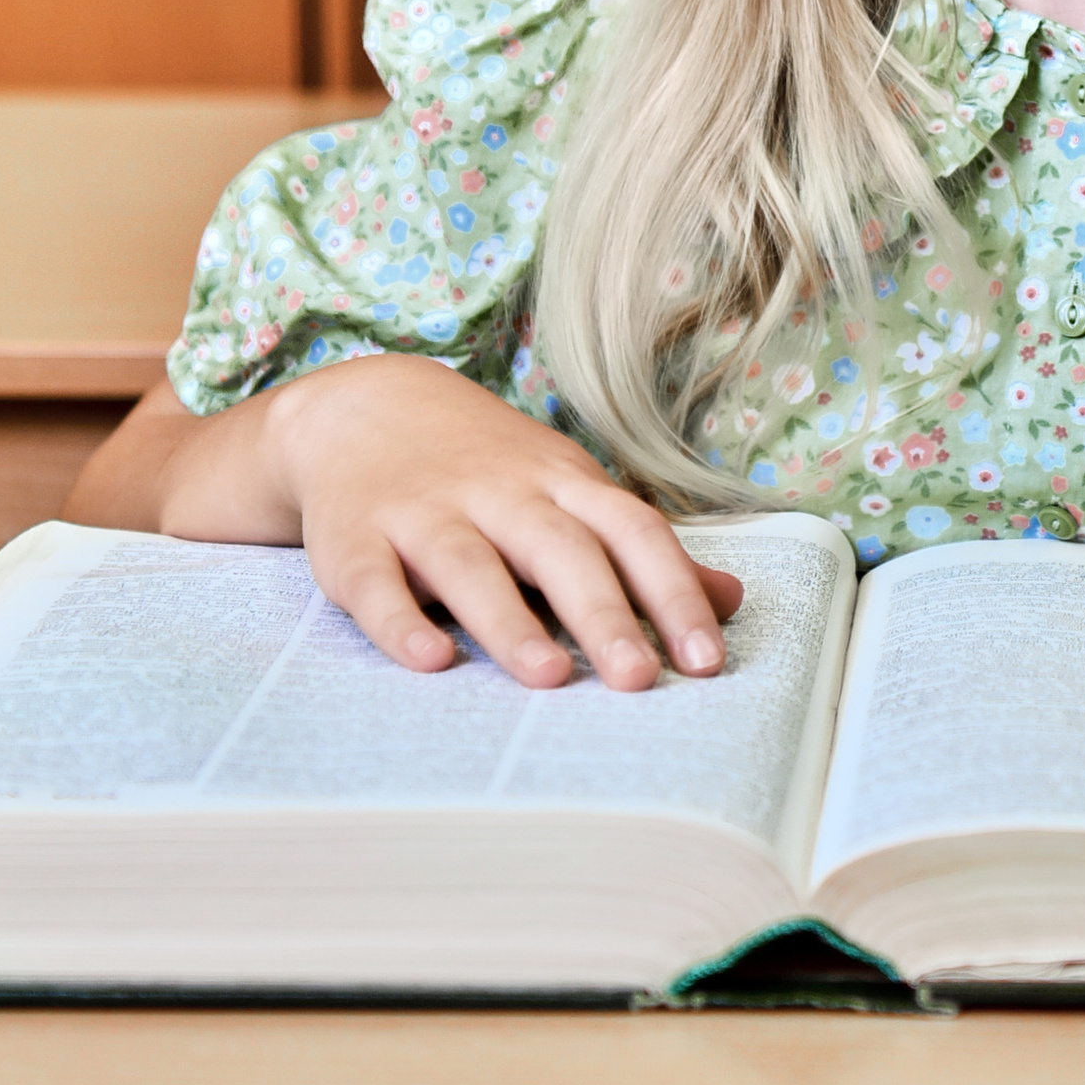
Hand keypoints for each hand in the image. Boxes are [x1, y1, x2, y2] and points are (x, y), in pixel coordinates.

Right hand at [97, 357, 742, 690]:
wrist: (362, 406)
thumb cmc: (486, 468)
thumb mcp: (568, 490)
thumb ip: (641, 550)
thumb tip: (731, 600)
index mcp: (562, 483)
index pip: (633, 531)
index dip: (673, 592)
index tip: (707, 659)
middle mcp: (500, 493)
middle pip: (560, 548)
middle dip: (603, 613)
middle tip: (638, 679)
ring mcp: (424, 513)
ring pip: (469, 564)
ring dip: (509, 620)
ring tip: (547, 677)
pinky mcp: (354, 539)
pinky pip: (375, 582)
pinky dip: (398, 622)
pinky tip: (429, 661)